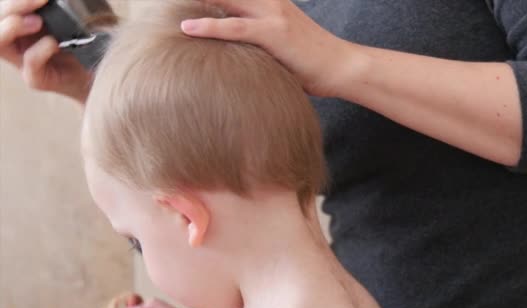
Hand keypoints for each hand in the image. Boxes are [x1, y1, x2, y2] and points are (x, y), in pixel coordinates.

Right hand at [0, 0, 91, 102]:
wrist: (98, 73)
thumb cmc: (84, 43)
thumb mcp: (72, 17)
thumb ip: (59, 6)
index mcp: (20, 24)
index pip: (3, 8)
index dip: (12, 0)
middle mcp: (16, 42)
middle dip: (12, 5)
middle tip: (39, 0)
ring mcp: (23, 62)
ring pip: (0, 42)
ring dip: (13, 26)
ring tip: (38, 21)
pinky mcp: (36, 79)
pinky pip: (29, 63)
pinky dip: (39, 50)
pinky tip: (54, 43)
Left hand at [181, 0, 357, 97]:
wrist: (341, 66)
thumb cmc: (311, 60)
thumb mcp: (282, 42)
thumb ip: (257, 39)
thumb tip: (233, 52)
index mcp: (270, 1)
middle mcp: (270, 1)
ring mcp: (272, 15)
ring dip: (197, 0)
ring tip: (168, 2)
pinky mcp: (273, 34)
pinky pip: (234, 27)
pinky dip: (209, 26)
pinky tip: (187, 28)